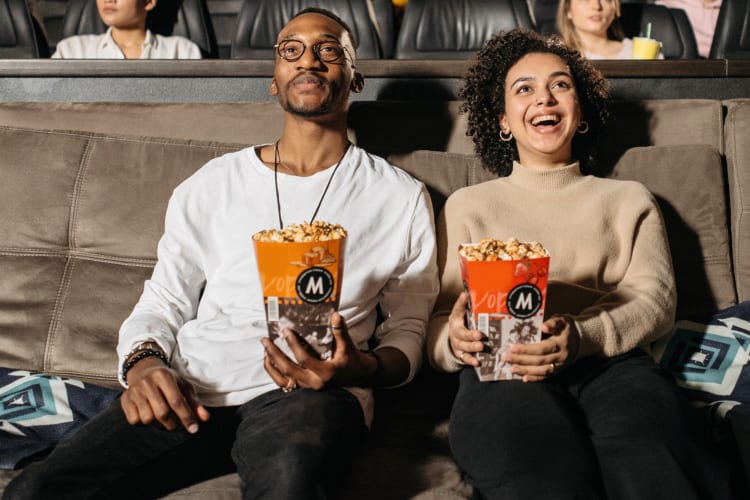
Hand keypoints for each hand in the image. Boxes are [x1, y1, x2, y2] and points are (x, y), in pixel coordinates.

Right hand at [120, 357, 209, 432]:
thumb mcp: (183, 385)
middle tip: (178, 426)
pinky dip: (144, 423)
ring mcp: (134, 392)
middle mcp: (147, 383)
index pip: (177, 401)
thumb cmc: (167, 380)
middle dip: (173, 424)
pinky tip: (150, 416)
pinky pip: (134, 420)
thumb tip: (204, 419)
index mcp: (164, 376)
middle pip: (162, 413)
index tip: (194, 429)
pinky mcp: (125, 400)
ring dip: (159, 425)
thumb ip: (194, 402)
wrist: (143, 370)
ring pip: (148, 419)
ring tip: (165, 420)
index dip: (186, 417)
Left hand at [262, 312, 377, 389]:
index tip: (285, 331)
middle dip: (275, 355)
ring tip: (265, 351)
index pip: (304, 359)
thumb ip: (340, 331)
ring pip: (283, 380)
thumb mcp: (348, 346)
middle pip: (288, 370)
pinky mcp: (305, 389)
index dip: (293, 345)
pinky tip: (271, 362)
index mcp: (326, 372)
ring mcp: (309, 388)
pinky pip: (285, 384)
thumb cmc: (352, 360)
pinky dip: (276, 374)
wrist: (358, 376)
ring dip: (272, 366)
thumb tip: (335, 315)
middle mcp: (315, 382)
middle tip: (265, 340)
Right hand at [447, 292, 485, 367]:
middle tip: (479, 335)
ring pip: (462, 346)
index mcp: (456, 318)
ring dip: (472, 347)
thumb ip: (469, 304)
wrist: (454, 337)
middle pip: (460, 333)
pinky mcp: (460, 353)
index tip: (465, 295)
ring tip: (481, 347)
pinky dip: (470, 360)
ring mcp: (457, 343)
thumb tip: (472, 290)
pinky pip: (464, 358)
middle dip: (470, 335)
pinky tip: (478, 362)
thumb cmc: (463, 323)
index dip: (460, 303)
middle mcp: (455, 331)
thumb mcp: (464, 313)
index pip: (457, 309)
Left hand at [502, 315, 579, 381]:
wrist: (582, 339)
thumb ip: (553, 322)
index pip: (542, 348)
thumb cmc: (567, 328)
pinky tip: (524, 378)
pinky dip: (535, 378)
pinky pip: (546, 377)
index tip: (512, 348)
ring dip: (526, 371)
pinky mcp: (559, 370)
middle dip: (521, 360)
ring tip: (512, 369)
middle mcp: (561, 356)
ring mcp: (560, 365)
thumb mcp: (562, 320)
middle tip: (506, 358)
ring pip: (542, 371)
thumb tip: (544, 326)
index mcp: (561, 343)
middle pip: (539, 361)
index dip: (526, 349)